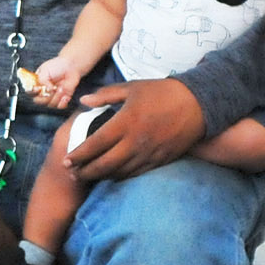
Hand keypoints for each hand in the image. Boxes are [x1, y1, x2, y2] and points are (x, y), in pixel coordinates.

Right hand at [33, 55, 79, 108]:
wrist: (70, 66)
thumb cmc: (57, 66)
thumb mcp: (45, 70)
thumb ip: (42, 80)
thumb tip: (46, 90)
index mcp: (37, 84)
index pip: (30, 92)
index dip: (33, 92)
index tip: (39, 88)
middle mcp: (43, 92)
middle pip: (38, 101)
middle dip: (45, 97)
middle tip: (52, 89)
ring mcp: (52, 96)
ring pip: (50, 104)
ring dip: (56, 97)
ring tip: (61, 88)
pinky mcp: (62, 99)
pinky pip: (60, 106)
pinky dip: (63, 102)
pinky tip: (65, 95)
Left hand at [65, 77, 204, 181]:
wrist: (198, 105)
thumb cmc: (162, 92)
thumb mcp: (132, 88)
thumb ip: (105, 95)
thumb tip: (83, 101)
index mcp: (125, 122)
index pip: (95, 144)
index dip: (79, 155)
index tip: (66, 160)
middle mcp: (135, 142)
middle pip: (104, 164)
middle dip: (85, 172)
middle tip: (72, 174)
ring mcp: (148, 153)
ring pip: (119, 172)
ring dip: (101, 176)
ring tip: (87, 176)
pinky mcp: (159, 160)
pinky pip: (135, 173)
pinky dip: (120, 176)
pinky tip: (111, 176)